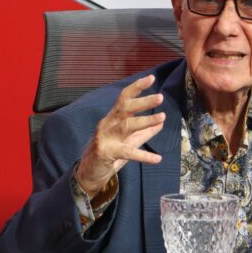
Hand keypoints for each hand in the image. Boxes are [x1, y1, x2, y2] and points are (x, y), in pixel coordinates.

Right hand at [76, 75, 165, 196]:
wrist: (89, 173)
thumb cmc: (110, 153)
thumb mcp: (129, 141)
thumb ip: (145, 132)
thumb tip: (162, 122)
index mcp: (113, 118)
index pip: (124, 98)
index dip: (137, 87)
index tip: (151, 79)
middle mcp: (108, 124)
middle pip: (125, 108)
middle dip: (142, 102)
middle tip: (160, 97)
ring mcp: (105, 138)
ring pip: (126, 126)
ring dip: (145, 121)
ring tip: (162, 118)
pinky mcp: (106, 153)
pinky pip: (127, 152)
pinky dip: (143, 156)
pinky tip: (157, 158)